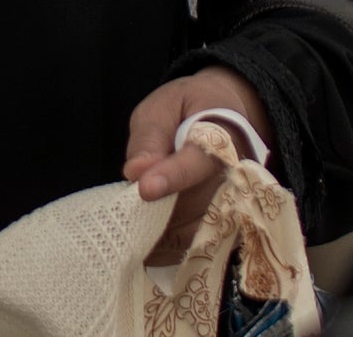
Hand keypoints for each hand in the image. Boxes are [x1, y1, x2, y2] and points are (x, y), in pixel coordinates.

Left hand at [123, 67, 272, 262]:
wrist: (229, 117)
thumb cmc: (190, 108)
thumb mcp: (164, 105)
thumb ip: (151, 135)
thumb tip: (136, 172)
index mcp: (222, 135)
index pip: (197, 161)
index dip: (172, 176)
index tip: (145, 189)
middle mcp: (234, 175)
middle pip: (189, 203)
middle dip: (150, 210)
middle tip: (119, 210)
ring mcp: (233, 204)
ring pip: (188, 230)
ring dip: (154, 231)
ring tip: (128, 223)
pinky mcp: (225, 226)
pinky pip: (191, 246)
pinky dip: (164, 247)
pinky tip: (143, 243)